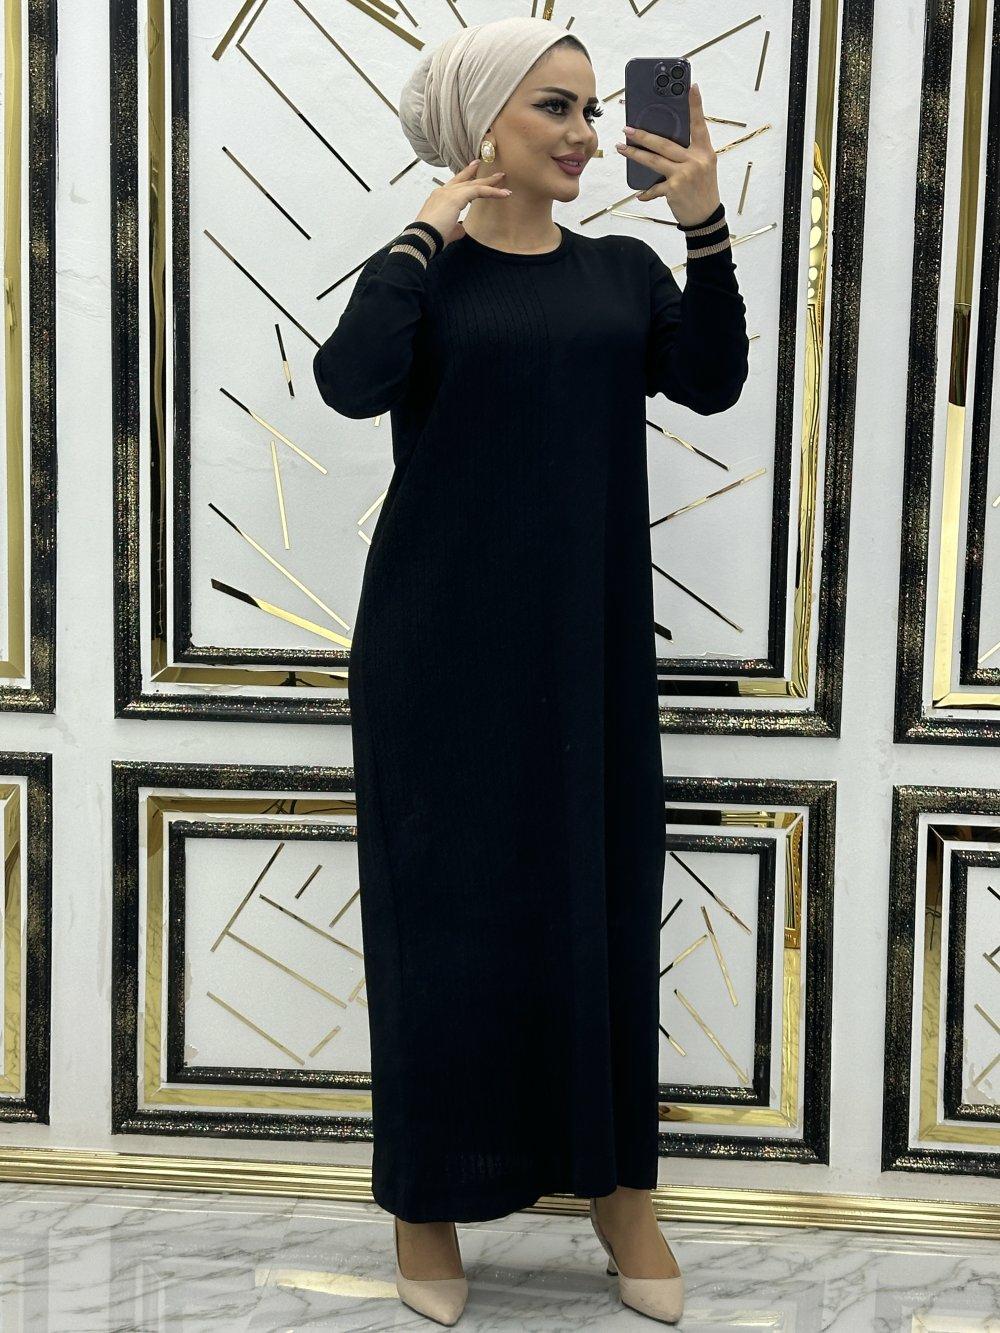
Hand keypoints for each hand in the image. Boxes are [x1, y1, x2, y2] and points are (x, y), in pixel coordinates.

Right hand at [415, 159, 512, 246]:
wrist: (422, 238)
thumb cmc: (432, 237)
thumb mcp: (447, 231)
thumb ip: (456, 227)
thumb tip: (461, 228)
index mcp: (439, 197)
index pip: (455, 184)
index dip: (466, 176)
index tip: (475, 168)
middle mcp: (443, 191)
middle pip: (466, 181)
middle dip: (480, 175)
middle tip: (494, 171)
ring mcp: (449, 193)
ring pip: (473, 185)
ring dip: (489, 183)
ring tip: (502, 179)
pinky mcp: (456, 197)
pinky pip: (478, 191)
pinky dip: (492, 192)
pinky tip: (504, 194)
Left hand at [618, 83, 720, 226]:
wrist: (706, 216)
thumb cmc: (702, 189)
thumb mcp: (703, 166)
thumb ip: (689, 152)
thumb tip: (664, 142)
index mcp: (704, 152)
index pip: (699, 125)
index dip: (696, 106)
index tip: (692, 87)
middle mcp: (695, 160)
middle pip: (664, 143)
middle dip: (643, 135)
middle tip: (628, 129)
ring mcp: (684, 175)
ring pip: (654, 161)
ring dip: (635, 154)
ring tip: (621, 147)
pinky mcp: (674, 189)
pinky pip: (654, 188)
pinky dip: (646, 192)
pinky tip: (639, 194)